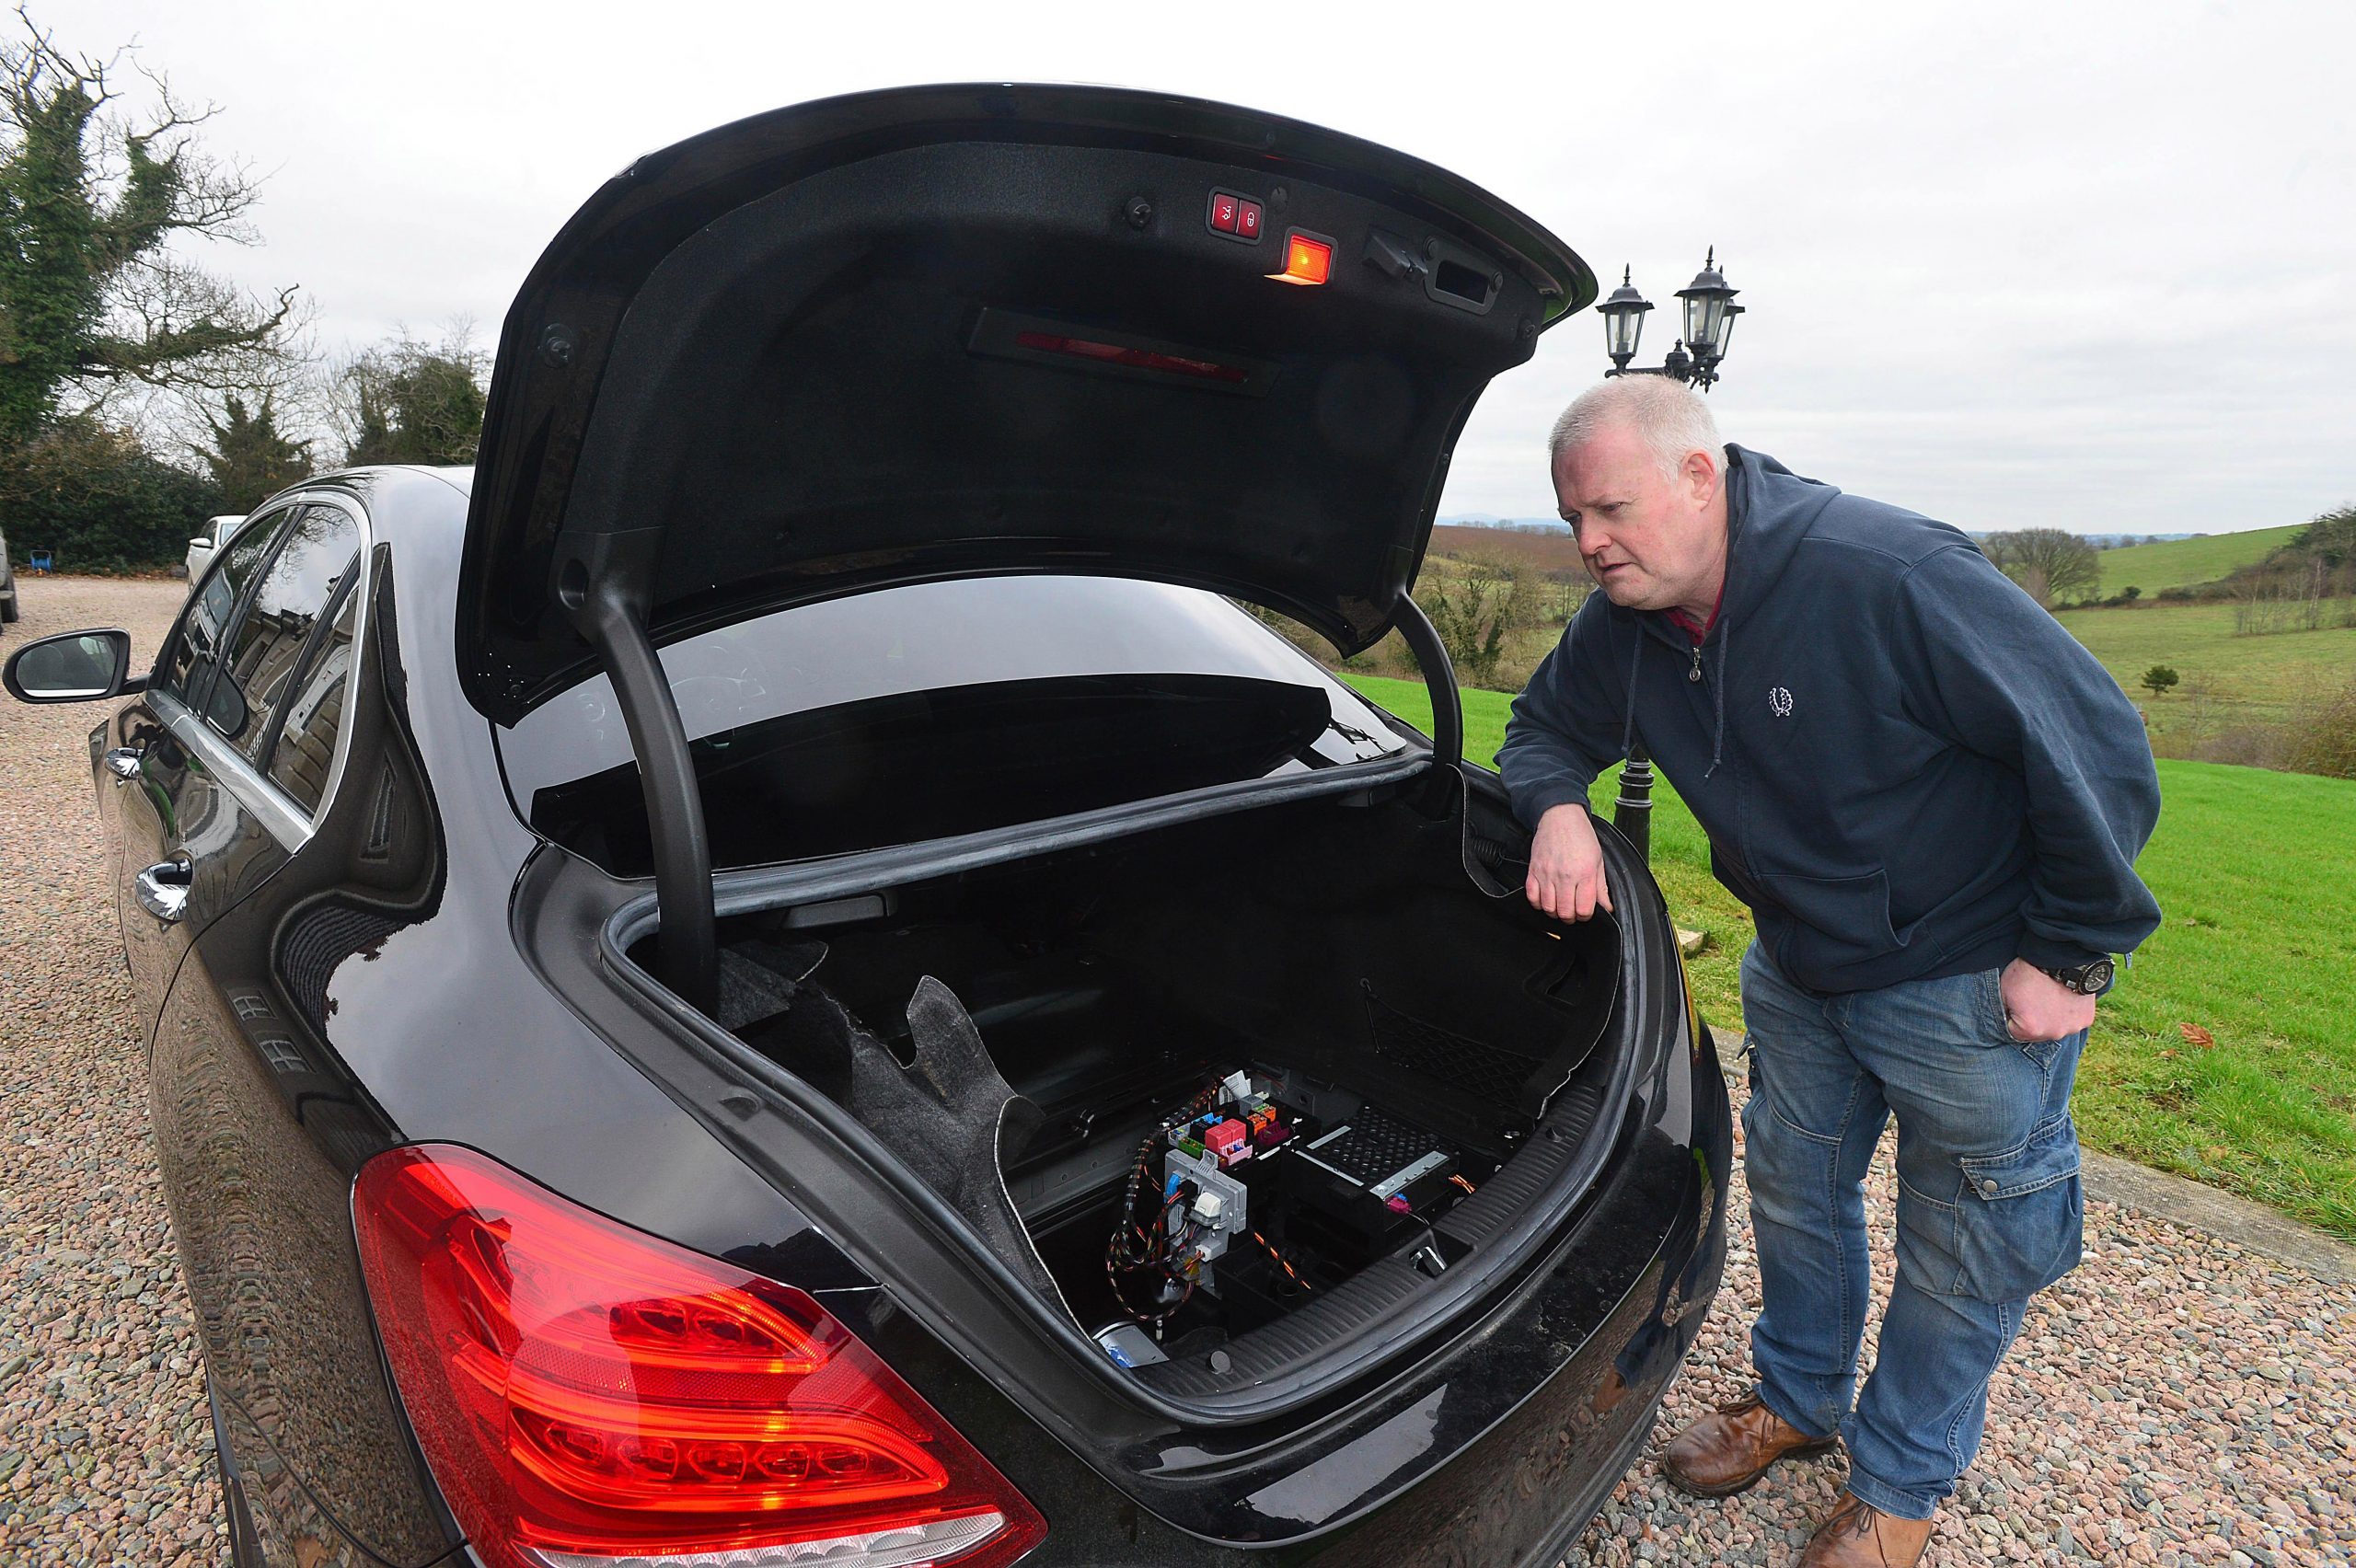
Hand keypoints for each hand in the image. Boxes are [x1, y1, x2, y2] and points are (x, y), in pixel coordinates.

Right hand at [1525, 804, 1613, 921]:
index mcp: (1585, 873)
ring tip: (1560, 906)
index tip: (1585, 912)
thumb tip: (1607, 907)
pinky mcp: (1533, 871)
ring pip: (1548, 908)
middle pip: (1565, 912)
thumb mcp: (1598, 860)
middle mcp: (1565, 876)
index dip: (1585, 916)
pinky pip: (1532, 897)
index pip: (1584, 909)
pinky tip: (1545, 899)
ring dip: (1554, 912)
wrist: (1560, 817)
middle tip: (1572, 912)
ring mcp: (1547, 874)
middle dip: (1570, 917)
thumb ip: (1601, 887)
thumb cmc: (1580, 835)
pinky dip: (1538, 903)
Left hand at [1998, 958, 2095, 1042]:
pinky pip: (2071, 1021)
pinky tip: (2063, 998)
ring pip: (2055, 1027)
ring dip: (2051, 1018)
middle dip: (2032, 1019)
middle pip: (2036, 1032)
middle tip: (2034, 998)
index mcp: (2030, 1029)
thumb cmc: (2029, 972)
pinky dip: (2067, 1013)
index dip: (2011, 1015)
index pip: (2013, 1031)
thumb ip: (2003, 1012)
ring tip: (2049, 997)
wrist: (2059, 957)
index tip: (2016, 1002)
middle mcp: (2054, 1033)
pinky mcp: (2086, 1019)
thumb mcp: (2003, 991)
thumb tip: (2007, 1020)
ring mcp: (2072, 1027)